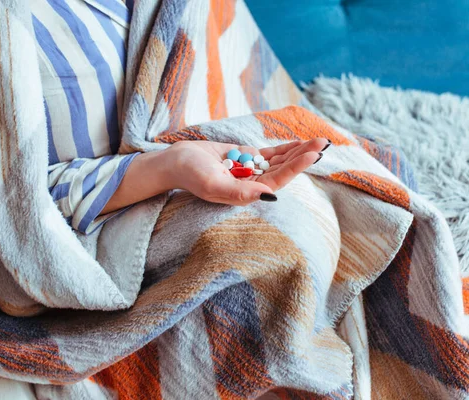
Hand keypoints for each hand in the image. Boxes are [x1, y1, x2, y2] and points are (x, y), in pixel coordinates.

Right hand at [164, 139, 328, 205]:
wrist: (176, 162)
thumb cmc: (191, 174)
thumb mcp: (213, 185)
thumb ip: (240, 193)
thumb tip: (270, 196)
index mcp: (247, 193)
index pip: (277, 180)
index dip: (296, 167)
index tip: (313, 154)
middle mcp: (252, 183)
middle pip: (283, 169)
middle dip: (303, 157)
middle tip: (323, 143)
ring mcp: (250, 170)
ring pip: (279, 160)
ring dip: (298, 151)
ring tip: (318, 141)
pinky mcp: (244, 157)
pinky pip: (269, 153)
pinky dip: (284, 148)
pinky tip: (299, 143)